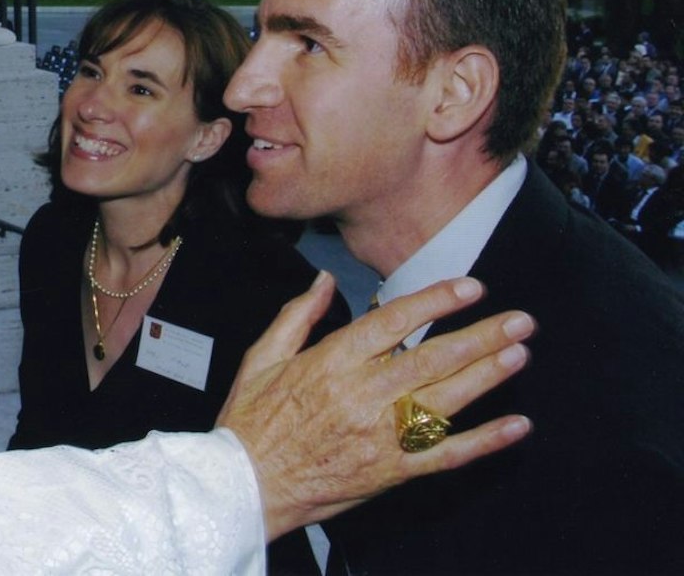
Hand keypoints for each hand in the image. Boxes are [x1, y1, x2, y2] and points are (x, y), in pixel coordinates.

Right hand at [218, 273, 533, 540]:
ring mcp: (380, 436)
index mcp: (331, 363)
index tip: (470, 287)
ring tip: (519, 354)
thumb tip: (323, 279)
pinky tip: (515, 425)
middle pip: (432, 359)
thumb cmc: (251, 421)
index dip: (436, 301)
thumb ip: (297, 315)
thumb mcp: (261, 357)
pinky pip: (445, 455)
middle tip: (519, 320)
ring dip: (487, 376)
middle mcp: (361, 396)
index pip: (393, 322)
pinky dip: (484, 441)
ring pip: (445, 401)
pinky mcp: (391, 471)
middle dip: (481, 336)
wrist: (244, 484)